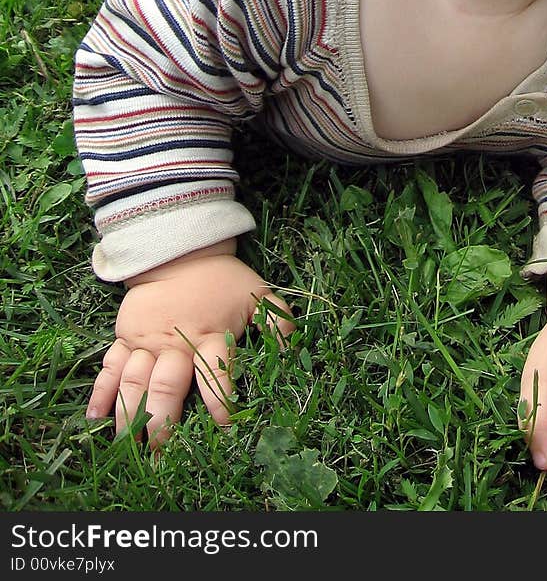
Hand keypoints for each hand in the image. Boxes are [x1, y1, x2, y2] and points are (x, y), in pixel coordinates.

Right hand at [86, 241, 293, 448]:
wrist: (180, 253)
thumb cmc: (222, 281)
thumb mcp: (256, 295)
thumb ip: (276, 321)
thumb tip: (292, 350)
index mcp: (210, 335)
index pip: (215, 372)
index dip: (220, 400)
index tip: (225, 426)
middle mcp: (175, 342)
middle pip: (168, 385)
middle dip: (164, 421)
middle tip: (161, 453)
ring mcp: (147, 341)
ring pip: (135, 381)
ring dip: (130, 414)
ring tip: (126, 445)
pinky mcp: (125, 337)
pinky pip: (110, 366)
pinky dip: (101, 392)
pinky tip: (95, 418)